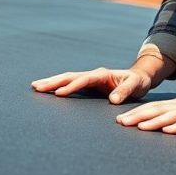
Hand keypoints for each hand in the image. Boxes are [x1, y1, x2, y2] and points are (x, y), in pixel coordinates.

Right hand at [31, 67, 152, 104]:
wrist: (139, 78)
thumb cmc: (138, 82)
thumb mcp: (135, 86)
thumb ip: (125, 91)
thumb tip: (113, 100)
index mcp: (103, 74)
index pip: (84, 80)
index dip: (72, 87)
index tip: (60, 94)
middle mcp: (93, 74)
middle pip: (70, 77)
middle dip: (54, 82)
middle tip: (36, 86)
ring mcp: (90, 79)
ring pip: (67, 79)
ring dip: (52, 82)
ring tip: (36, 86)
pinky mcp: (88, 85)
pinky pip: (70, 84)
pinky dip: (58, 86)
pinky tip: (48, 90)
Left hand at [115, 93, 175, 137]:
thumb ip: (175, 119)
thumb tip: (157, 126)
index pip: (153, 108)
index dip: (136, 113)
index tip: (119, 120)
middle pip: (157, 110)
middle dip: (138, 116)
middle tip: (120, 123)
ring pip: (171, 116)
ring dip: (154, 121)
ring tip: (139, 127)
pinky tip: (168, 131)